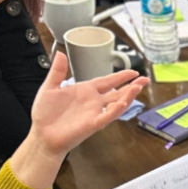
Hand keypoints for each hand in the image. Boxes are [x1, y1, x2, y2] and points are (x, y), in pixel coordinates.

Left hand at [28, 52, 147, 157]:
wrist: (41, 135)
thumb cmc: (45, 114)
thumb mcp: (49, 88)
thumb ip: (57, 72)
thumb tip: (60, 53)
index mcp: (85, 91)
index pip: (107, 81)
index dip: (120, 76)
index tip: (133, 72)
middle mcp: (93, 101)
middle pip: (117, 92)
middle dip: (132, 86)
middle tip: (145, 79)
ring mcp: (95, 113)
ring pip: (116, 103)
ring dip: (128, 96)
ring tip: (138, 88)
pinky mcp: (92, 124)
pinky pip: (107, 117)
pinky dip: (116, 110)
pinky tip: (123, 102)